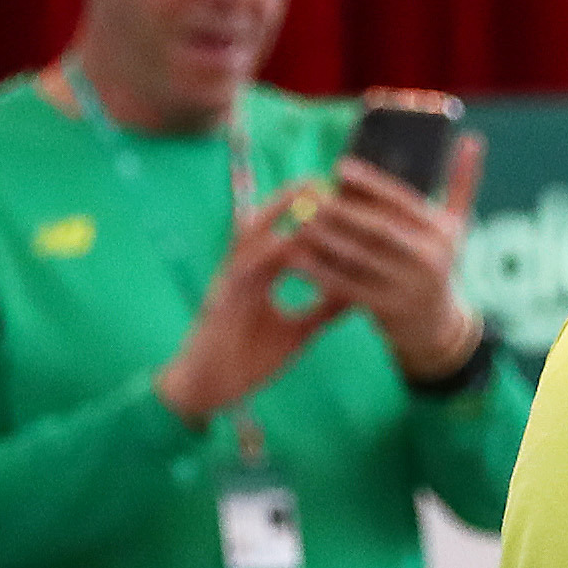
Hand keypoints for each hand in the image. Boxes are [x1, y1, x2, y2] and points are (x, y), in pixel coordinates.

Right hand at [153, 185, 345, 424]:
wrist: (209, 389)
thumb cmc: (249, 358)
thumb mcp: (297, 331)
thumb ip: (323, 309)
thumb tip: (358, 294)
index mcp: (260, 274)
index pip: (287, 233)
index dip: (310, 214)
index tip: (340, 195)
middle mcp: (243, 269)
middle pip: (267, 222)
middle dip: (294, 198)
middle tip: (326, 177)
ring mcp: (230, 281)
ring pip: (252, 236)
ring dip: (278, 213)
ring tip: (307, 192)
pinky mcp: (222, 300)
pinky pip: (241, 270)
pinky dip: (263, 254)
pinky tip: (284, 241)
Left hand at [281, 133, 492, 380]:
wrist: (436, 324)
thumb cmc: (439, 261)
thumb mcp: (457, 225)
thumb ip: (462, 182)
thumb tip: (472, 139)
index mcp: (442, 234)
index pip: (403, 202)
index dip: (371, 184)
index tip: (340, 167)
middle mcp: (428, 260)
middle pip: (377, 229)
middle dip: (340, 211)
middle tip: (309, 194)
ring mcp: (406, 287)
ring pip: (358, 257)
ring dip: (325, 239)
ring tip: (299, 222)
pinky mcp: (384, 309)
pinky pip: (346, 286)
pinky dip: (321, 271)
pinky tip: (299, 258)